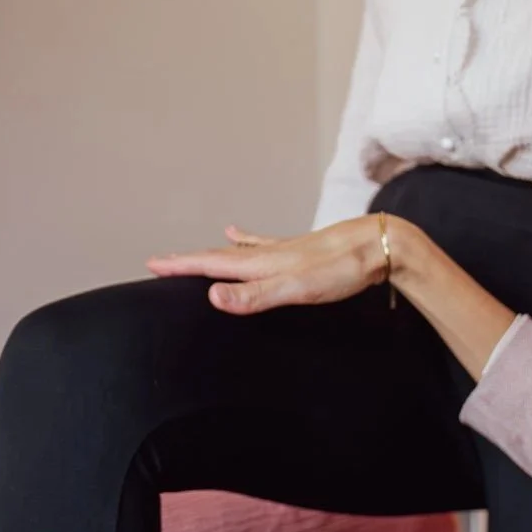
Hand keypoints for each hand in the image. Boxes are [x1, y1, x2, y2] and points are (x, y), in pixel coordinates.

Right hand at [146, 219, 392, 314]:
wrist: (380, 245)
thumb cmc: (344, 270)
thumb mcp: (298, 288)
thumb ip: (256, 295)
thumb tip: (212, 297)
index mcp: (263, 264)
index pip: (212, 265)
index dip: (181, 266)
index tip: (151, 264)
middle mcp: (269, 254)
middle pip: (219, 256)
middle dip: (188, 260)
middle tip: (159, 261)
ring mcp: (285, 251)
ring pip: (239, 252)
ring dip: (212, 254)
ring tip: (192, 252)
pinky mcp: (302, 252)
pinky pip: (263, 245)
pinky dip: (245, 241)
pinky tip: (240, 234)